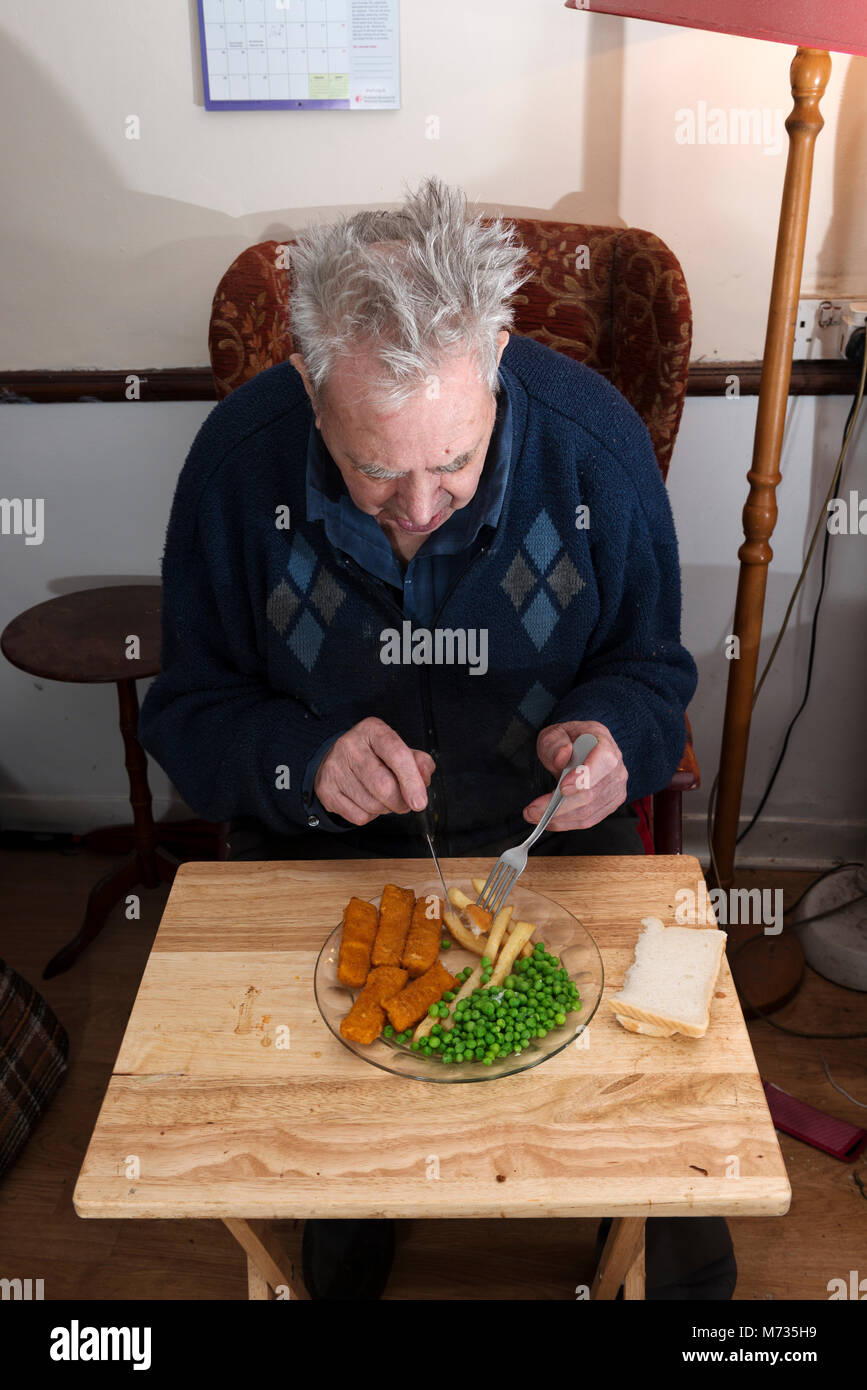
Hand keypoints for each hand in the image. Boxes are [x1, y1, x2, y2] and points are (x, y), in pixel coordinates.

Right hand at [313, 716, 434, 826]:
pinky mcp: (326, 789)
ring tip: (383, 797)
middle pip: (383, 786)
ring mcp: (334, 768)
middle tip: (406, 803)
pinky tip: (367, 801)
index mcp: (372, 730)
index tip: (420, 802)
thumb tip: (424, 780)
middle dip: (400, 802)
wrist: (336, 758)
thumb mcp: (399, 750)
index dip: (412, 781)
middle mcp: (350, 745)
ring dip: (386, 809)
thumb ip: (419, 763)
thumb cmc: (374, 755)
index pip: (397, 755)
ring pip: (371, 804)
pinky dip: (370, 815)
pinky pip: (358, 816)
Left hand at [522, 720, 627, 831]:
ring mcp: (616, 787)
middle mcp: (616, 766)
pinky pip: (589, 819)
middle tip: (532, 810)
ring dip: (559, 817)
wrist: (576, 750)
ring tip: (535, 815)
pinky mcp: (610, 803)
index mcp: (604, 742)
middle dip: (559, 805)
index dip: (585, 777)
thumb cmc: (566, 741)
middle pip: (591, 793)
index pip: (603, 761)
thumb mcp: (554, 735)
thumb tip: (563, 754)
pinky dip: (567, 823)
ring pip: (588, 811)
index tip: (562, 788)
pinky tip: (551, 820)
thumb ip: (556, 744)